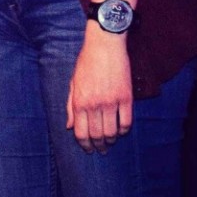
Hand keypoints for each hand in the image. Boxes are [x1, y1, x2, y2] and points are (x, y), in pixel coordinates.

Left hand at [66, 25, 132, 151]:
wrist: (104, 46)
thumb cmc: (86, 64)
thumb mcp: (72, 84)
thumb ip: (70, 106)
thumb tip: (69, 127)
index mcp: (79, 102)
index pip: (81, 132)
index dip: (84, 144)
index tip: (88, 149)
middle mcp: (95, 105)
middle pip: (97, 135)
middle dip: (98, 146)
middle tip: (100, 150)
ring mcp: (112, 102)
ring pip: (112, 132)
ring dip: (111, 141)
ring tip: (110, 143)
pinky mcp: (126, 98)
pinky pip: (127, 122)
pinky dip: (124, 131)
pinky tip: (121, 132)